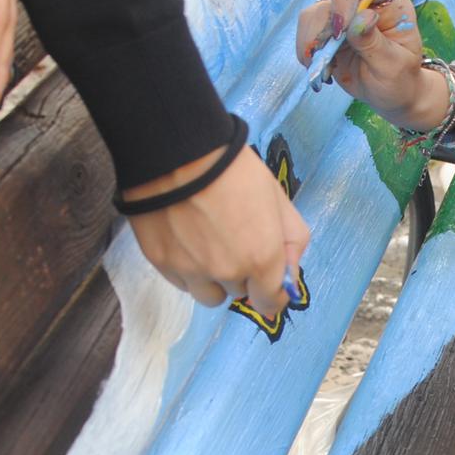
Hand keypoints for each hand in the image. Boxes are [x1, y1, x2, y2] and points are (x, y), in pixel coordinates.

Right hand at [125, 141, 309, 311]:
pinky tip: (186, 240)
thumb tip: (290, 277)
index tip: (267, 281)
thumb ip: (293, 242)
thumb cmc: (234, 169)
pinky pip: (182, 282)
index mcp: (262, 258)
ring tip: (207, 245)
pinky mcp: (162, 263)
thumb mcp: (278, 199)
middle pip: (240, 293)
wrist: (176, 151)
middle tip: (234, 240)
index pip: (271, 303)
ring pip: (209, 295)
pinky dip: (188, 269)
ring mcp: (192, 271)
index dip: (272, 294)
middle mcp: (227, 273)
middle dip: (242, 275)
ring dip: (214, 280)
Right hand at [296, 0, 447, 130]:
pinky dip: (308, 52)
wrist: (391, 94)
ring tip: (327, 70)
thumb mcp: (393, 66)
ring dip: (313, 43)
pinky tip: (323, 71)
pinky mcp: (327, 31)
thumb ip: (375, 43)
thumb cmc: (400, 79)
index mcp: (389, 1)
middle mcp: (364, 1)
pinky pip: (307, 32)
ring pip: (313, 14)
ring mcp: (343, 15)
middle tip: (329, 58)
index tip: (342, 29)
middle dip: (326, 28)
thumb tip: (361, 18)